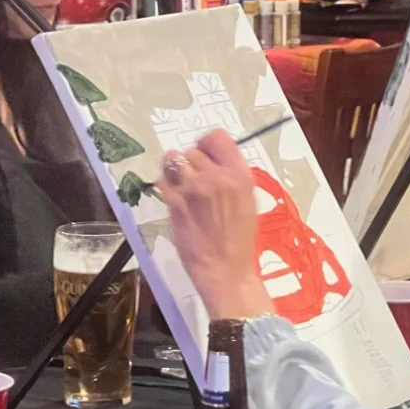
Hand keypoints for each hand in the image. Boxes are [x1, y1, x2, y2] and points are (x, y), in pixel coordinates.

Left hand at [156, 130, 274, 320]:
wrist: (227, 271)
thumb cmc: (240, 241)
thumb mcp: (247, 201)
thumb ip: (230, 178)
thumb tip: (211, 162)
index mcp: (240, 175)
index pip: (216, 137)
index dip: (206, 144)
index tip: (204, 155)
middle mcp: (217, 177)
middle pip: (192, 150)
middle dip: (190, 162)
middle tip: (193, 180)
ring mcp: (194, 189)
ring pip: (173, 161)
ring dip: (173, 170)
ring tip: (180, 186)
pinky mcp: (175, 203)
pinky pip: (162, 181)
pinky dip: (165, 187)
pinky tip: (173, 199)